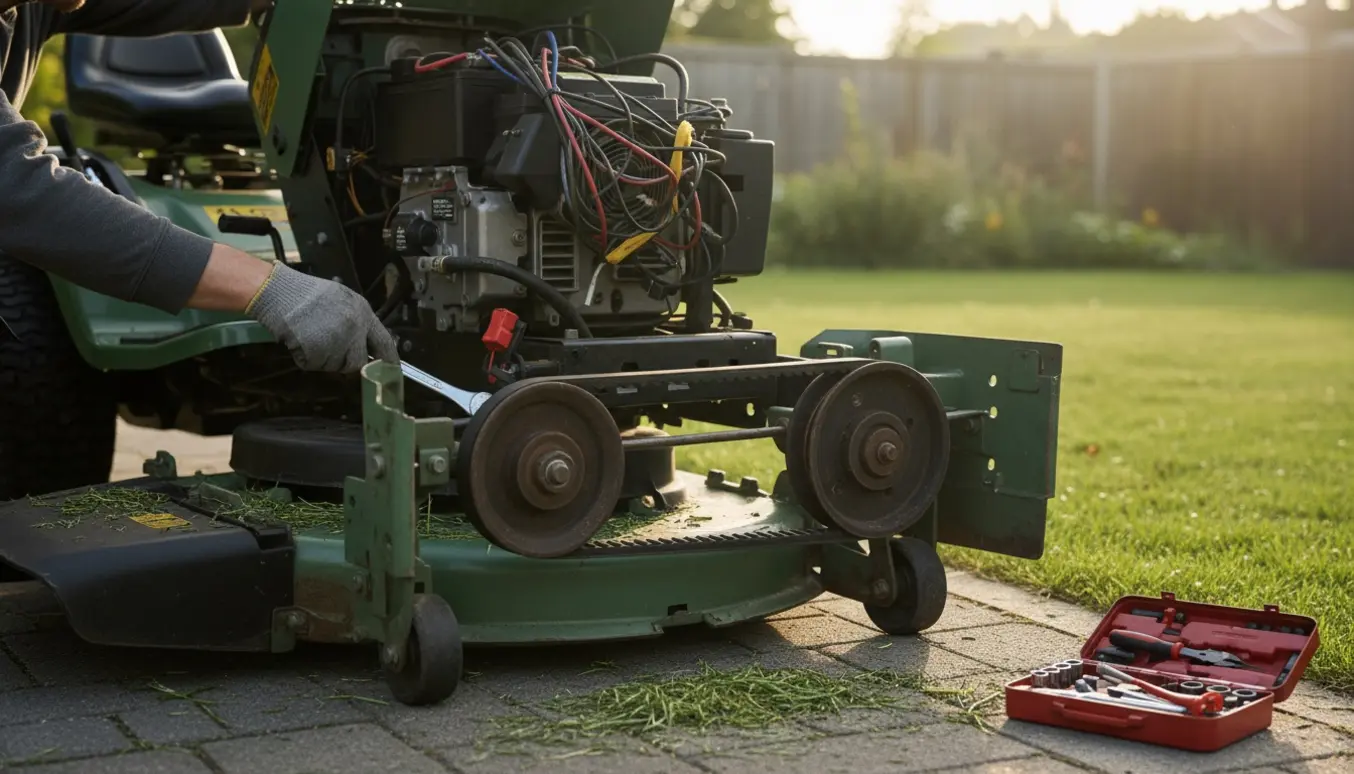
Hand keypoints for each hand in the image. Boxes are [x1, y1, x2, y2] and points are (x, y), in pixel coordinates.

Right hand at [245, 262, 399, 372]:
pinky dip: (307, 358)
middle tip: (329, 347)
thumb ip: (357, 322)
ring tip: (311, 336)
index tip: (391, 372)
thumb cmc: (309, 294)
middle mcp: (355, 330)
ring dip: (324, 358)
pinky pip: (315, 365)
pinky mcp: (317, 354)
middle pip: (357, 361)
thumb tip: (365, 345)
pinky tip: (301, 340)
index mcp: (363, 314)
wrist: (281, 292)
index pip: (384, 343)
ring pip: (335, 366)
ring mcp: (336, 343)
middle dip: (345, 360)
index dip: (388, 360)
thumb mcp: (343, 300)